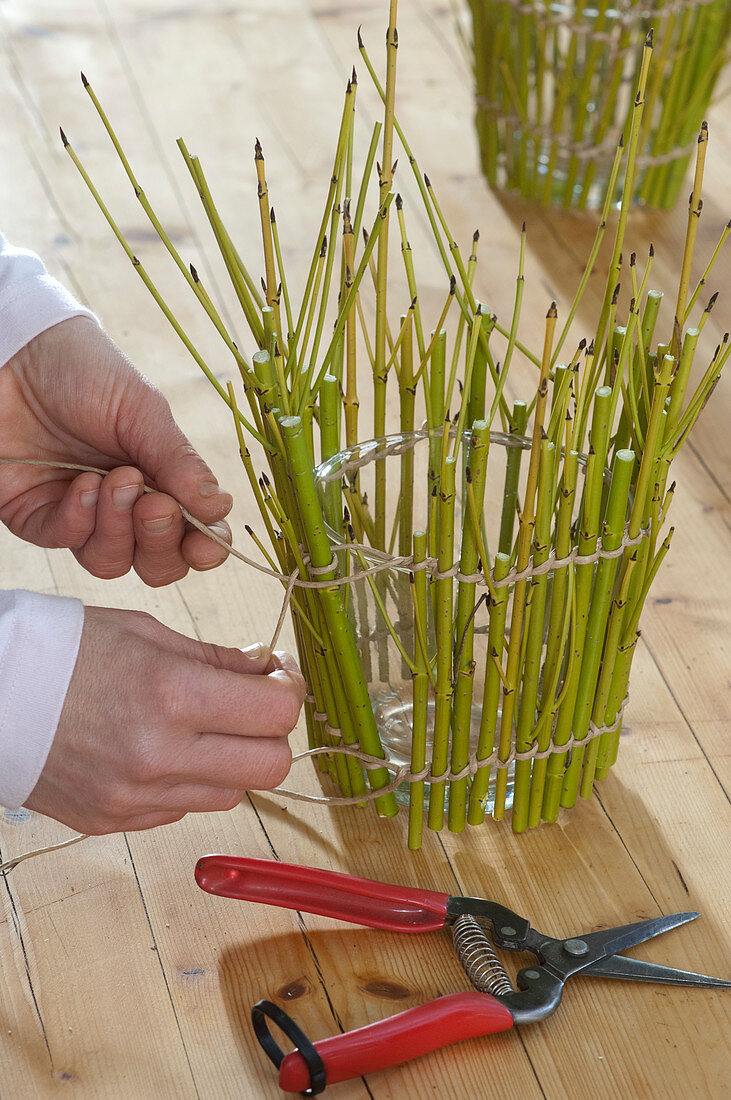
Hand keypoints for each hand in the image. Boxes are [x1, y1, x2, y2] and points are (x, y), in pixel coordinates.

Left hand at [0, 316, 232, 585]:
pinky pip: (66, 541)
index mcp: (163, 480)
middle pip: (156, 563)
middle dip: (161, 542)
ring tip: (115, 480)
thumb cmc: (86, 373)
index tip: (205, 544)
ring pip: (111, 562)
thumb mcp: (144, 411)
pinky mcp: (39, 517)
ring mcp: (83, 515)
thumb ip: (180, 463)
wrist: (19, 354)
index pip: (193, 532)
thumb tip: (218, 508)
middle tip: (156, 506)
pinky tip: (82, 484)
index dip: (204, 547)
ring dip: (118, 528)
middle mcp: (126, 506)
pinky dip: (79, 518)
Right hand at [25, 607, 305, 833]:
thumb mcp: (145, 633)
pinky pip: (183, 809)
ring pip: (231, 794)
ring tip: (202, 727)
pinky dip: (188, 781)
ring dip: (232, 760)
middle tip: (254, 706)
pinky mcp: (115, 821)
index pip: (276, 714)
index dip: (289, 692)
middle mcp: (159, 755)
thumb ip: (215, 659)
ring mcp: (135, 796)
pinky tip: (162, 749)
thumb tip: (267, 671)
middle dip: (273, 734)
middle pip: (269, 767)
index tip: (280, 677)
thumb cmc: (61, 650)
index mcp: (172, 695)